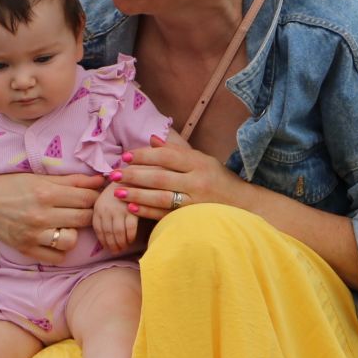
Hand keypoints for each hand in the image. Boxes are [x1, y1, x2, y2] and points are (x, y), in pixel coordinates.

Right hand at [0, 172, 103, 265]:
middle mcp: (41, 215)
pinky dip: (61, 250)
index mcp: (46, 193)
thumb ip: (72, 180)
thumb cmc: (13, 187)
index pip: (86, 198)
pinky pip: (57, 257)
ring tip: (68, 226)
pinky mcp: (27, 249)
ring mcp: (34, 234)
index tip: (95, 197)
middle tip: (85, 211)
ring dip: (75, 233)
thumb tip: (100, 180)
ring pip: (72, 240)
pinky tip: (56, 239)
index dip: (95, 197)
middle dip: (90, 213)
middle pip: (84, 218)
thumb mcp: (40, 178)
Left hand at [92, 190, 138, 254]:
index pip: (99, 230)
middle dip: (112, 245)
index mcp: (98, 208)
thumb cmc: (119, 190)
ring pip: (119, 234)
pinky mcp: (132, 210)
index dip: (103, 241)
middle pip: (108, 233)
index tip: (108, 248)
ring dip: (121, 244)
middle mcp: (106, 210)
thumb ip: (103, 214)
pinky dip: (130, 237)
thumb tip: (106, 235)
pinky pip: (130, 229)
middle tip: (117, 251)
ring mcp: (119, 210)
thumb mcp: (106, 200)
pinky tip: (131, 240)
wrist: (133, 177)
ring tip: (124, 248)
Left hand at [110, 133, 250, 225]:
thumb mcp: (203, 160)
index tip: (126, 156)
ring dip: (136, 194)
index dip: (145, 155)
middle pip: (160, 177)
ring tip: (117, 191)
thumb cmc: (219, 180)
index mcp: (199, 163)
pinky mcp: (191, 217)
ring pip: (160, 196)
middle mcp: (197, 181)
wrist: (243, 205)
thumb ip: (177, 151)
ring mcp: (195, 201)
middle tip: (114, 174)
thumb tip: (152, 139)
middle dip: (135, 175)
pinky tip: (131, 207)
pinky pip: (165, 214)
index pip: (167, 156)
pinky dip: (147, 211)